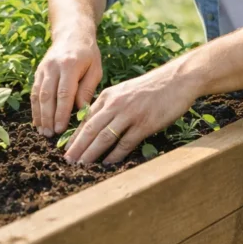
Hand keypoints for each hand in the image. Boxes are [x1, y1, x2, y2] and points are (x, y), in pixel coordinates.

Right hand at [30, 33, 101, 136]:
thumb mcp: (95, 69)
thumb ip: (87, 90)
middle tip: (50, 134)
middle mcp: (53, 67)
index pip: (64, 93)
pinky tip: (37, 121)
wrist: (72, 34)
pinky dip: (35, 108)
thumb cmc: (88, 54)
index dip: (61, 112)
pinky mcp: (38, 72)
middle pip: (48, 95)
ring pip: (38, 95)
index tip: (61, 129)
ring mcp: (43, 69)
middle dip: (48, 117)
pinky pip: (34, 92)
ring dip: (39, 115)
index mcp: (69, 65)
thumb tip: (81, 112)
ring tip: (42, 132)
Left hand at [63, 65, 196, 165]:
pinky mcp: (144, 124)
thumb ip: (110, 104)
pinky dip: (115, 155)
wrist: (177, 79)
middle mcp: (115, 104)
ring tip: (82, 164)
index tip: (65, 148)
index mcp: (108, 96)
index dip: (74, 135)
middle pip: (90, 129)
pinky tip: (107, 163)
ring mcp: (129, 114)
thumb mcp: (125, 91)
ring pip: (104, 137)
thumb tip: (95, 122)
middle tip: (67, 160)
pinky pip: (125, 142)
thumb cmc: (151, 87)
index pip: (86, 118)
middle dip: (77, 146)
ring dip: (91, 153)